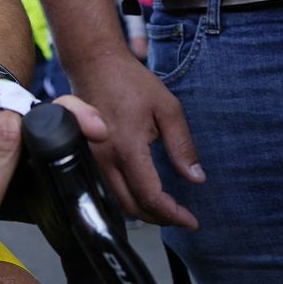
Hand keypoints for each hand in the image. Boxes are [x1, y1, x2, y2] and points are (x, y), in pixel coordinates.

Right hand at [71, 52, 203, 228]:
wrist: (94, 63)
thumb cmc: (131, 81)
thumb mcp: (168, 108)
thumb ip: (182, 146)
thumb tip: (196, 179)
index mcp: (128, 148)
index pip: (150, 196)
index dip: (172, 214)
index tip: (191, 221)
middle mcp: (105, 158)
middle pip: (131, 207)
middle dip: (158, 218)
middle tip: (180, 217)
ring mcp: (91, 158)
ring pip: (116, 201)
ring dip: (142, 211)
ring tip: (166, 209)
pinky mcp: (86, 155)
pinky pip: (106, 188)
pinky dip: (127, 198)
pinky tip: (143, 194)